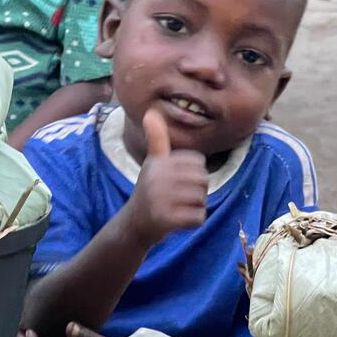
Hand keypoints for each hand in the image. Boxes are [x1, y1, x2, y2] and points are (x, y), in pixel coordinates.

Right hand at [126, 107, 207, 244]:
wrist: (133, 224)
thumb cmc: (149, 190)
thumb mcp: (152, 163)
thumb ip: (156, 138)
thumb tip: (150, 112)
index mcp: (157, 162)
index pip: (197, 162)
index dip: (194, 173)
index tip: (178, 181)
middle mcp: (157, 178)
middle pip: (202, 180)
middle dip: (198, 191)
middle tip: (181, 198)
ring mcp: (160, 199)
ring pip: (202, 199)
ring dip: (196, 207)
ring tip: (180, 209)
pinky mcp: (165, 219)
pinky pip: (198, 218)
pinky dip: (194, 222)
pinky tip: (180, 221)